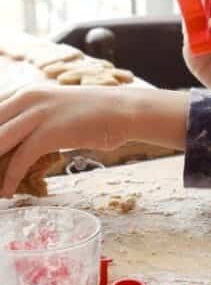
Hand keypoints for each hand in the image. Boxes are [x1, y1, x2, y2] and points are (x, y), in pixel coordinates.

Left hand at [0, 86, 188, 196]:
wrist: (123, 112)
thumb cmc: (97, 114)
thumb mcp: (59, 110)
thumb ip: (39, 120)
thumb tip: (27, 140)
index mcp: (25, 93)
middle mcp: (26, 98)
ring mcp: (38, 114)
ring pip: (0, 141)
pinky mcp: (50, 133)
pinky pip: (21, 157)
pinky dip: (11, 177)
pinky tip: (7, 191)